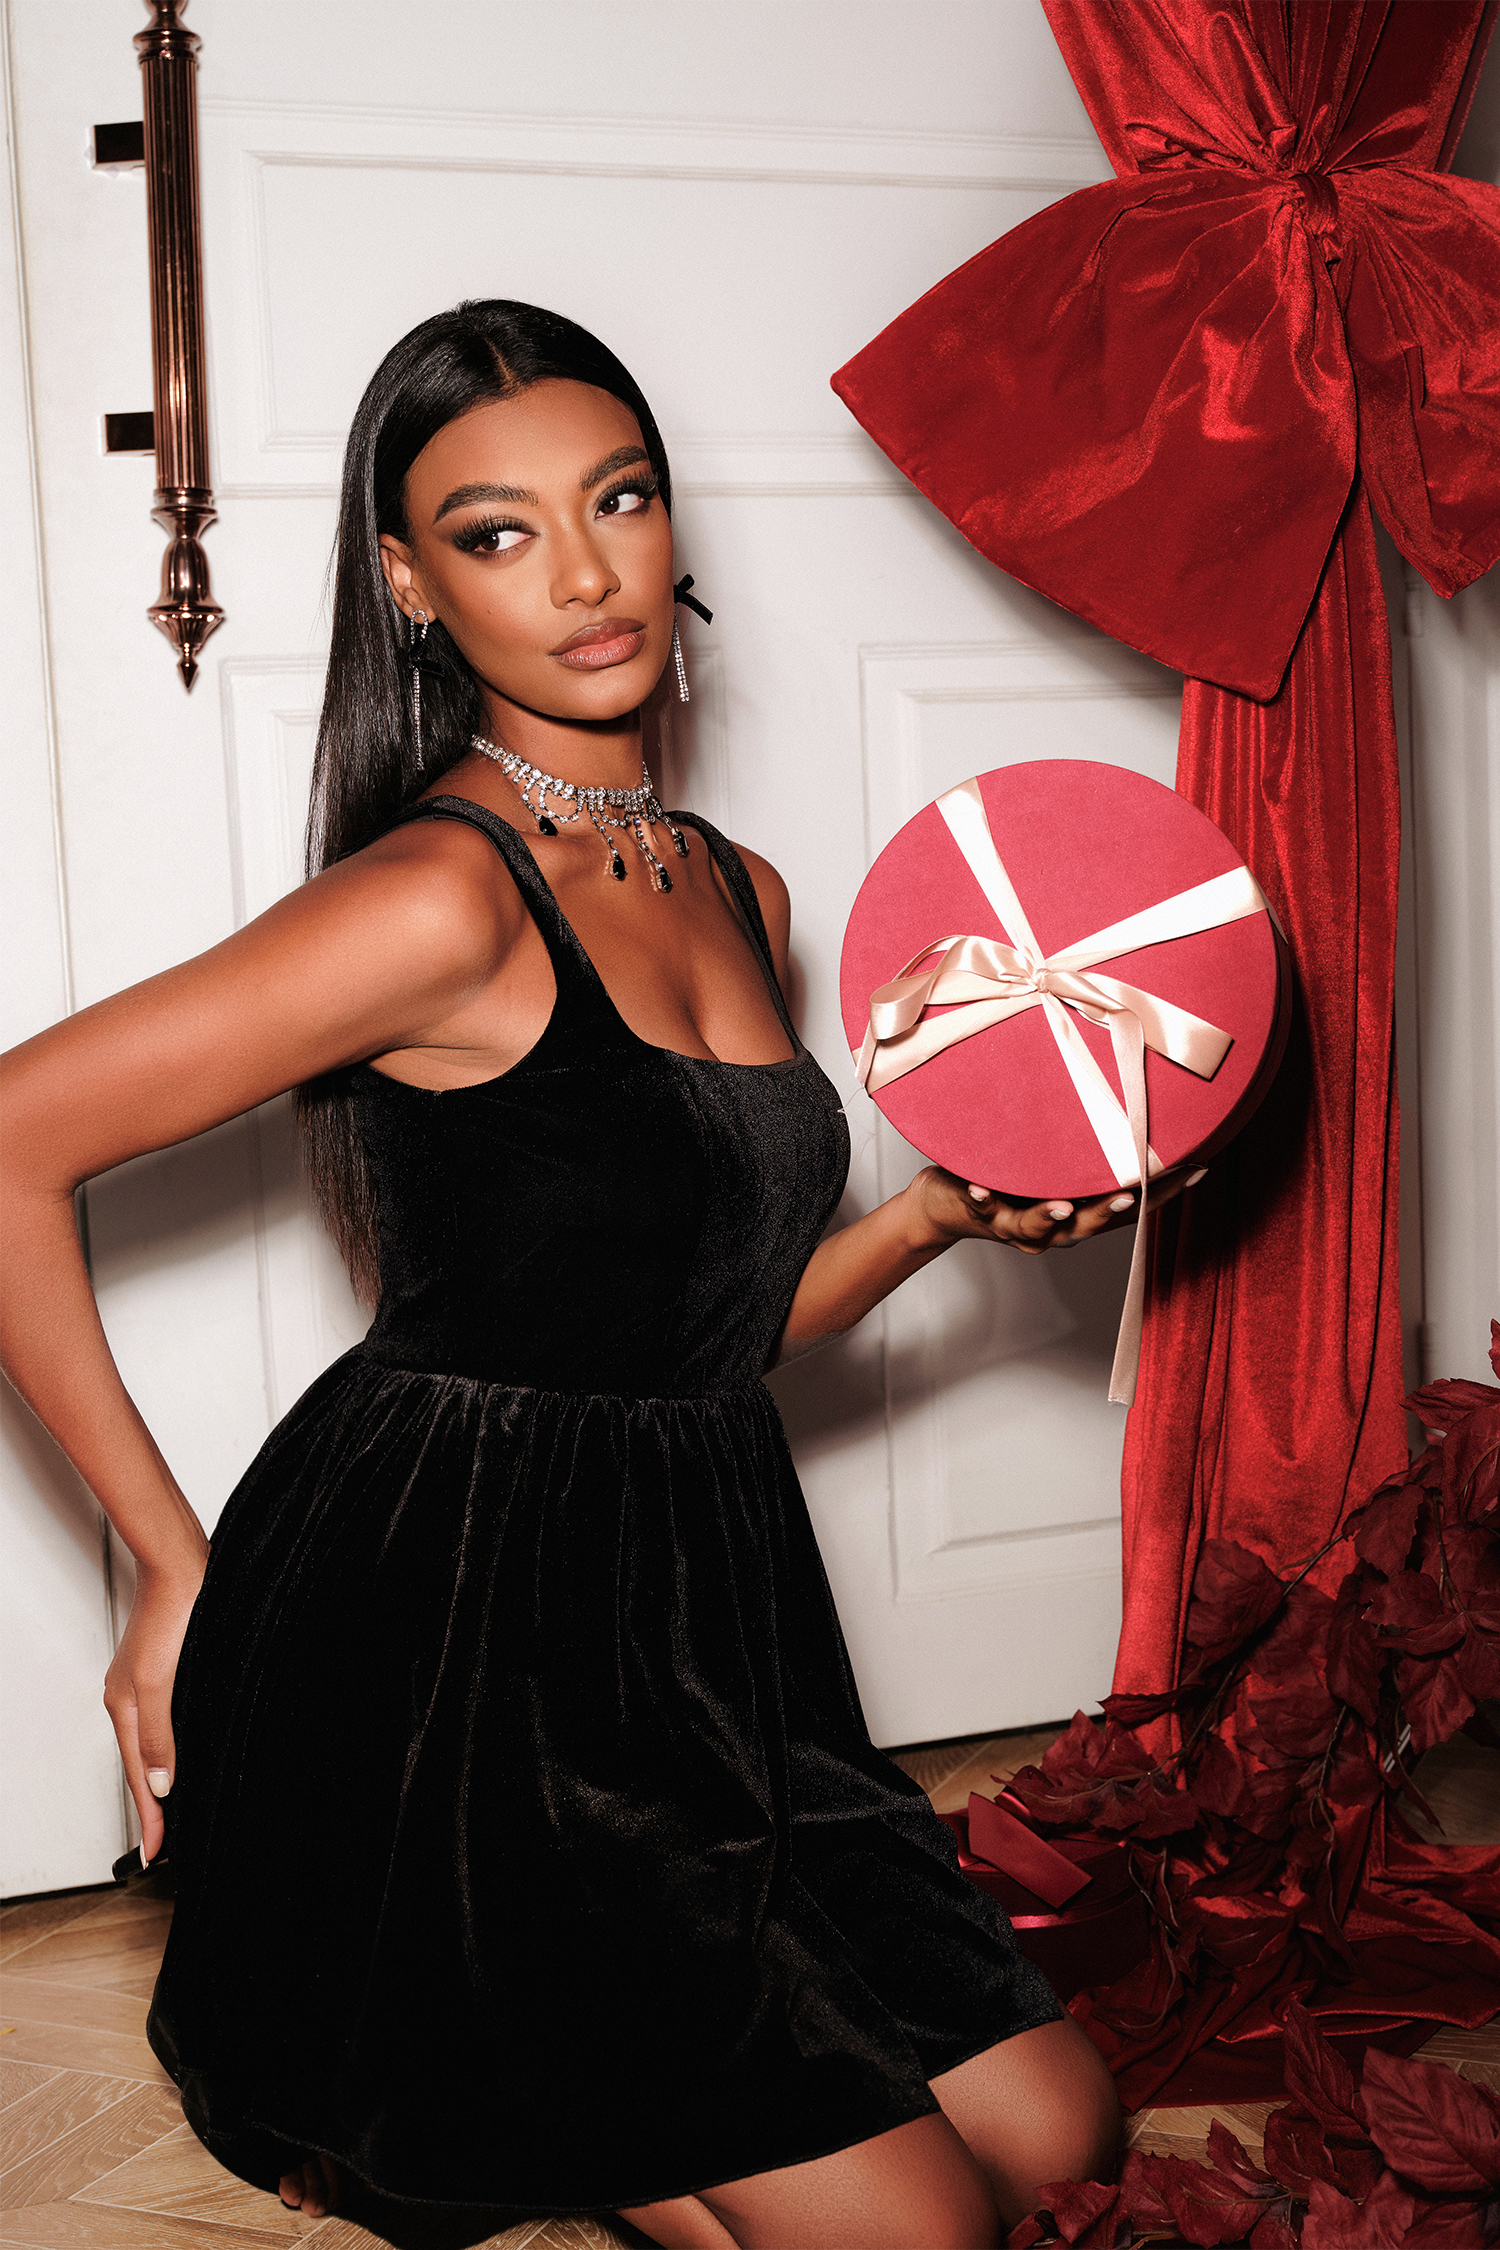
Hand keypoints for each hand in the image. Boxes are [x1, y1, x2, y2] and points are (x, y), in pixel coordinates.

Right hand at [102, 1556, 204, 1862]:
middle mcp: (132, 1700)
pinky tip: (186, 1751)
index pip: (139, 1778)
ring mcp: (147, 1684)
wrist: (183, 1563)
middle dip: (153, 1806)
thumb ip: (159, 1735)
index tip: (156, 1855)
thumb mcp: (162, 1682)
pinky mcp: (167, 1668)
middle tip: (165, 1844)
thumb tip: (161, 1785)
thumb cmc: (174, 1613)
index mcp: (126, 1708)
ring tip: (174, 1809)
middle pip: (142, 1765)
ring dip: (163, 1778)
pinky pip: (166, 1721)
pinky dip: (172, 1746)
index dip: (150, 1818)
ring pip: (154, 1744)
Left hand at [909, 1162, 1206, 1256]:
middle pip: (1093, 1224)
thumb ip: (1083, 1146)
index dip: (1164, 1192)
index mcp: (1081, 1212)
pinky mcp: (981, 1215)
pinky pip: (983, 1209)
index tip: (1198, 1168)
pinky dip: (983, 1199)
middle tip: (1138, 1192)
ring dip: (1051, 1216)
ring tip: (1063, 1206)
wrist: (947, 1203)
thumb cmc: (1009, 1176)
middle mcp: (1055, 1229)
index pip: (1130, 1207)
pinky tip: (978, 1187)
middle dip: (1116, 1208)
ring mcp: (1017, 1226)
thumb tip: (1121, 1095)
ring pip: (1038, 1227)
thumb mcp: (1053, 1161)